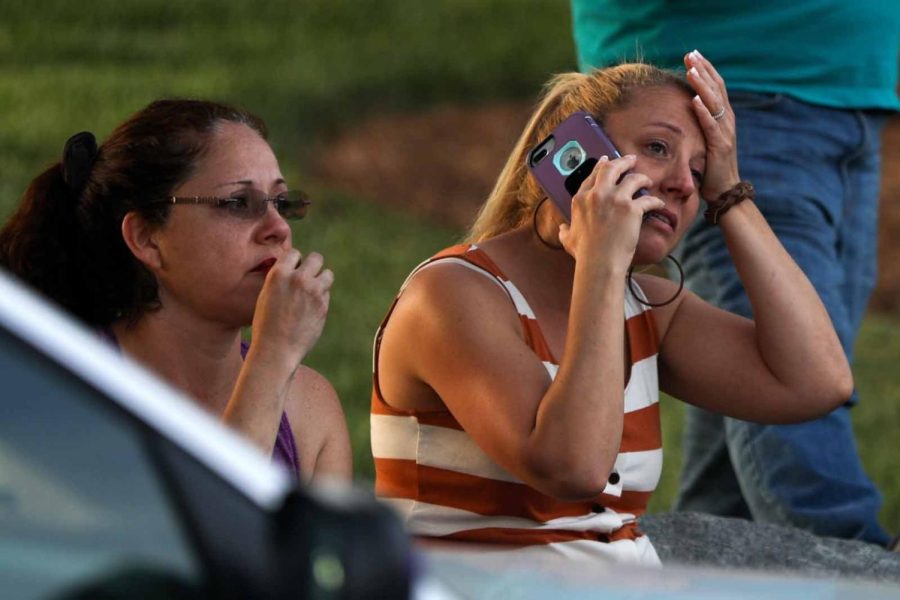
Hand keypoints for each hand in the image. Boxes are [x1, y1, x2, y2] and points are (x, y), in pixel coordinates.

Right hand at [250, 248, 333, 370]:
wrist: (276, 349)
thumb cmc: (266, 324)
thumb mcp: (266, 295)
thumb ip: (281, 280)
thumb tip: (297, 268)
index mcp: (278, 274)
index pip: (294, 253)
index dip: (295, 262)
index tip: (294, 271)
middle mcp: (298, 278)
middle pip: (316, 258)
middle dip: (313, 266)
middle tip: (308, 278)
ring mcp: (313, 291)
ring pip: (328, 274)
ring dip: (322, 280)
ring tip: (312, 292)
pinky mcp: (323, 305)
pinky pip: (326, 293)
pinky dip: (321, 298)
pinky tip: (310, 310)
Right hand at [558, 155, 663, 270]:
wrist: (599, 262)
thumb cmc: (584, 253)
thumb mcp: (568, 239)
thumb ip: (565, 230)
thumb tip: (562, 229)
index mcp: (581, 199)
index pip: (592, 176)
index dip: (600, 166)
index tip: (606, 161)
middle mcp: (597, 195)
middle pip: (611, 168)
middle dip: (623, 161)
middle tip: (631, 160)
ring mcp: (615, 200)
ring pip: (633, 178)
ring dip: (642, 177)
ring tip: (647, 181)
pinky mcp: (632, 209)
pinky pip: (648, 199)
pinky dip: (655, 201)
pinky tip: (659, 204)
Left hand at [684, 50, 740, 199]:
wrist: (724, 191)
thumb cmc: (711, 167)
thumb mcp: (705, 140)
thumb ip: (700, 123)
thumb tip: (686, 108)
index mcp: (723, 117)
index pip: (716, 86)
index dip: (706, 69)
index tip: (693, 55)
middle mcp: (727, 121)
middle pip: (717, 88)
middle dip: (703, 70)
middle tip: (690, 54)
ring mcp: (725, 133)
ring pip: (715, 103)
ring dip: (702, 85)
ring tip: (691, 70)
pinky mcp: (720, 147)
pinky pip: (711, 126)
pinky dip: (704, 112)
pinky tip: (695, 100)